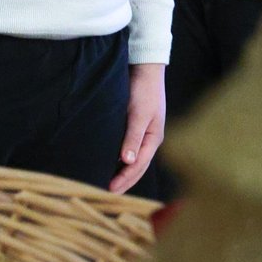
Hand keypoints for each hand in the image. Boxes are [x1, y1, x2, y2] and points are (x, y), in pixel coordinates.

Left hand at [108, 63, 165, 194]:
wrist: (145, 69)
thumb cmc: (143, 90)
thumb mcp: (138, 114)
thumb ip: (132, 138)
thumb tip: (127, 162)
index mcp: (153, 138)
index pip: (138, 166)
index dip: (125, 179)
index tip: (110, 189)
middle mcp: (149, 139)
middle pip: (137, 166)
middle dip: (125, 181)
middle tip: (107, 193)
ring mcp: (143, 134)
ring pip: (133, 159)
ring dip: (123, 172)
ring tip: (108, 183)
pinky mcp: (135, 127)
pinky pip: (129, 149)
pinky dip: (120, 160)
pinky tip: (111, 163)